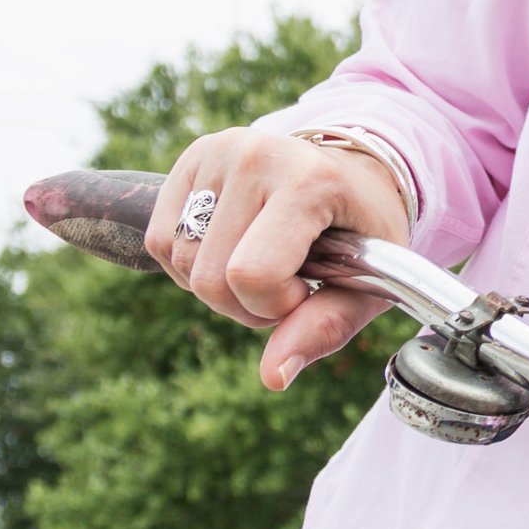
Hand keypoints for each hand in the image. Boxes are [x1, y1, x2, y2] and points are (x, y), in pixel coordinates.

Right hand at [148, 127, 415, 391]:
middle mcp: (257, 155)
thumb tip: (272, 377)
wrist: (359, 173)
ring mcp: (219, 151)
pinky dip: (190, 266)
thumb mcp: (368, 284)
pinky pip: (160, 241)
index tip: (307, 288)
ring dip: (218, 286)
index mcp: (309, 181)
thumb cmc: (366, 232)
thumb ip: (325, 328)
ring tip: (262, 261)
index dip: (274, 305)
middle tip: (286, 280)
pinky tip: (232, 250)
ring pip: (181, 263)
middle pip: (208, 277)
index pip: (251, 275)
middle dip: (245, 303)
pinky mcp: (192, 157)